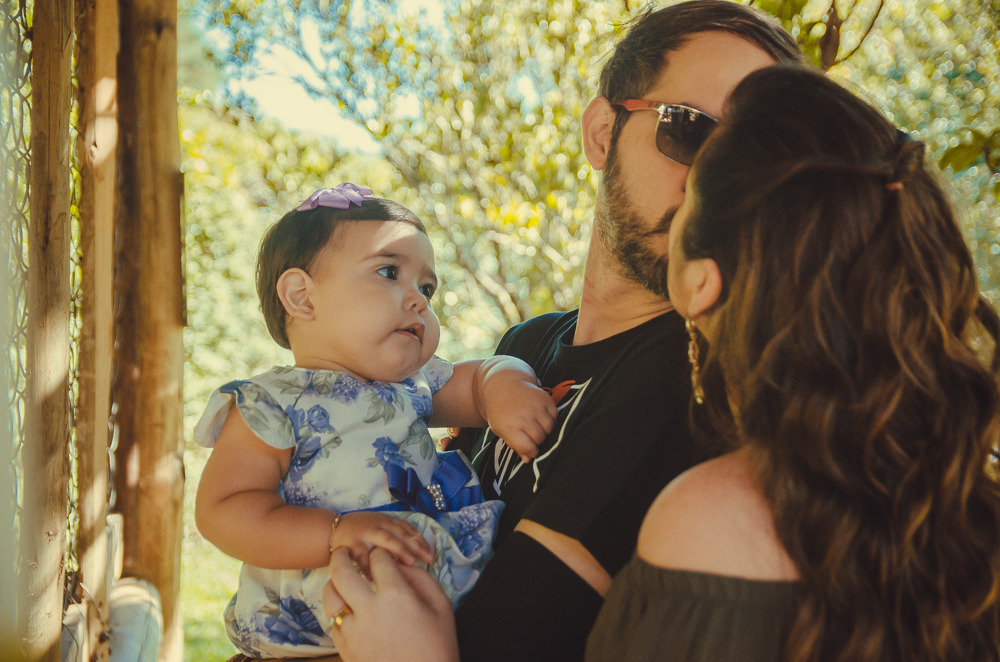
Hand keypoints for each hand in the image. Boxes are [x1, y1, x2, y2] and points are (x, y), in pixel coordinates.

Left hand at [323, 547, 458, 661]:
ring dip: (334, 583)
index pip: (378, 558)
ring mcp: (353, 631)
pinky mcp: (345, 649)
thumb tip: (398, 565)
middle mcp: (369, 610)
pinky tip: (348, 609)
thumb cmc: (438, 646)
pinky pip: (333, 621)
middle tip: (343, 551)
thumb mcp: (441, 606)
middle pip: (342, 571)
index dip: (382, 554)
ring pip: (329, 596)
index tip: (384, 558)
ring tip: (340, 579)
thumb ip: (420, 578)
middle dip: (341, 555)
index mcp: (396, 595)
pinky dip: (338, 611)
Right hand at [331, 512, 434, 576]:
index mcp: (388, 522)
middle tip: (427, 559)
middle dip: (414, 546)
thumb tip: (420, 555)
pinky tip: (378, 577)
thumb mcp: (382, 529)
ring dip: (398, 550)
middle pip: (401, 534)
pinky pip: (361, 556)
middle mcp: (379, 525)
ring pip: (385, 540)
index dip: (421, 542)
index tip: (431, 555)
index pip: (408, 530)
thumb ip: (398, 539)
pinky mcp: (351, 545)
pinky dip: (369, 566)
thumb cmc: (363, 534)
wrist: (333, 529)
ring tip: (409, 562)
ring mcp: (365, 534)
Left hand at [478, 362, 557, 463]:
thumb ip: (515, 445)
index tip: (531, 450)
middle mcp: (523, 416)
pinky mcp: (545, 398)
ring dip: (546, 431)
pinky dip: (551, 420)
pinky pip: (555, 416)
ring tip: (538, 428)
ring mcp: (535, 406)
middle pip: (540, 438)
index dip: (531, 452)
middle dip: (538, 442)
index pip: (528, 448)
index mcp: (510, 427)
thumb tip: (529, 459)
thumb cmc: (500, 412)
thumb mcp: (501, 430)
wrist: (503, 385)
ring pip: (550, 428)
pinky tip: (541, 417)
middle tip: (533, 438)